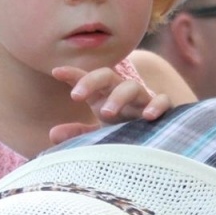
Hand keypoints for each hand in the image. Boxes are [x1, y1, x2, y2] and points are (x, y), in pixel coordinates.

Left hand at [49, 66, 171, 143]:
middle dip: (91, 82)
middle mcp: (121, 93)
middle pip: (106, 76)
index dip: (73, 74)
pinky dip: (157, 105)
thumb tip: (52, 133)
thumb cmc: (123, 133)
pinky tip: (148, 116)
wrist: (155, 142)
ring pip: (131, 86)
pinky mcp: (163, 110)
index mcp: (104, 96)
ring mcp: (142, 100)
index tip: (56, 72)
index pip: (87, 79)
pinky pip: (163, 100)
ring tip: (106, 113)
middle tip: (76, 96)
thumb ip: (79, 133)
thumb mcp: (99, 133)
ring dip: (118, 97)